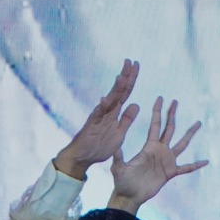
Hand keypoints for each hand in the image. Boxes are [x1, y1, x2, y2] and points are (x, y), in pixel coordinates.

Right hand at [53, 60, 142, 179]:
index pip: (125, 93)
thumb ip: (127, 119)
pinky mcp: (91, 126)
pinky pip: (97, 116)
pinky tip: (105, 99)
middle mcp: (107, 111)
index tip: (136, 65)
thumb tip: (136, 105)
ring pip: (109, 101)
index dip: (131, 80)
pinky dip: (101, 107)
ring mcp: (99, 117)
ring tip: (122, 76)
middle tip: (131, 61)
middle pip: (118, 92)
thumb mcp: (120, 133)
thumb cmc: (100, 146)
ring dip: (115, 89)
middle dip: (125, 77)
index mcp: (115, 113)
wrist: (84, 157)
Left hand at [107, 98, 208, 209]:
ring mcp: (166, 161)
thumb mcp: (118, 167)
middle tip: (175, 101)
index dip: (158, 112)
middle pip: (169, 129)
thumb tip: (116, 145)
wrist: (129, 195)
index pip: (155, 125)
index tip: (161, 98)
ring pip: (181, 144)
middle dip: (172, 115)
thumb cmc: (122, 181)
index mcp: (149, 146)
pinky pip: (186, 168)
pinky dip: (196, 165)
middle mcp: (159, 150)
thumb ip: (119, 156)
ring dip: (189, 133)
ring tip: (198, 123)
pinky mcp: (170, 173)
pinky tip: (206, 161)